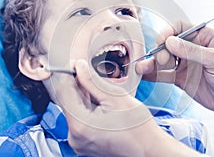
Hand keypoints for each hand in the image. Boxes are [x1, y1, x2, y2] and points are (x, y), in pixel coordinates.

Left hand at [48, 59, 201, 155]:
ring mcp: (80, 142)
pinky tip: (98, 100)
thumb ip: (92, 81)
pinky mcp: (85, 144)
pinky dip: (86, 108)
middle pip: (68, 102)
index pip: (64, 92)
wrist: (149, 148)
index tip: (75, 64)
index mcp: (81, 125)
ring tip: (96, 86)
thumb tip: (80, 67)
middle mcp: (75, 137)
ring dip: (82, 96)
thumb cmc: (138, 127)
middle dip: (77, 85)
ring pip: (74, 111)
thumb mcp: (115, 97)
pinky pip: (80, 121)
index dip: (69, 74)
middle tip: (86, 71)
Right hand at [136, 22, 213, 115]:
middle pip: (168, 44)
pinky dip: (153, 75)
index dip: (169, 31)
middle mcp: (191, 48)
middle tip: (162, 60)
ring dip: (151, 63)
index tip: (162, 40)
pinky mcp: (180, 78)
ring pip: (163, 60)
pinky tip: (143, 75)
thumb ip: (192, 51)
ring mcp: (184, 64)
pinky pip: (163, 75)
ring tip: (141, 68)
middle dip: (161, 51)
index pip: (180, 27)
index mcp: (203, 37)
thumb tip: (169, 42)